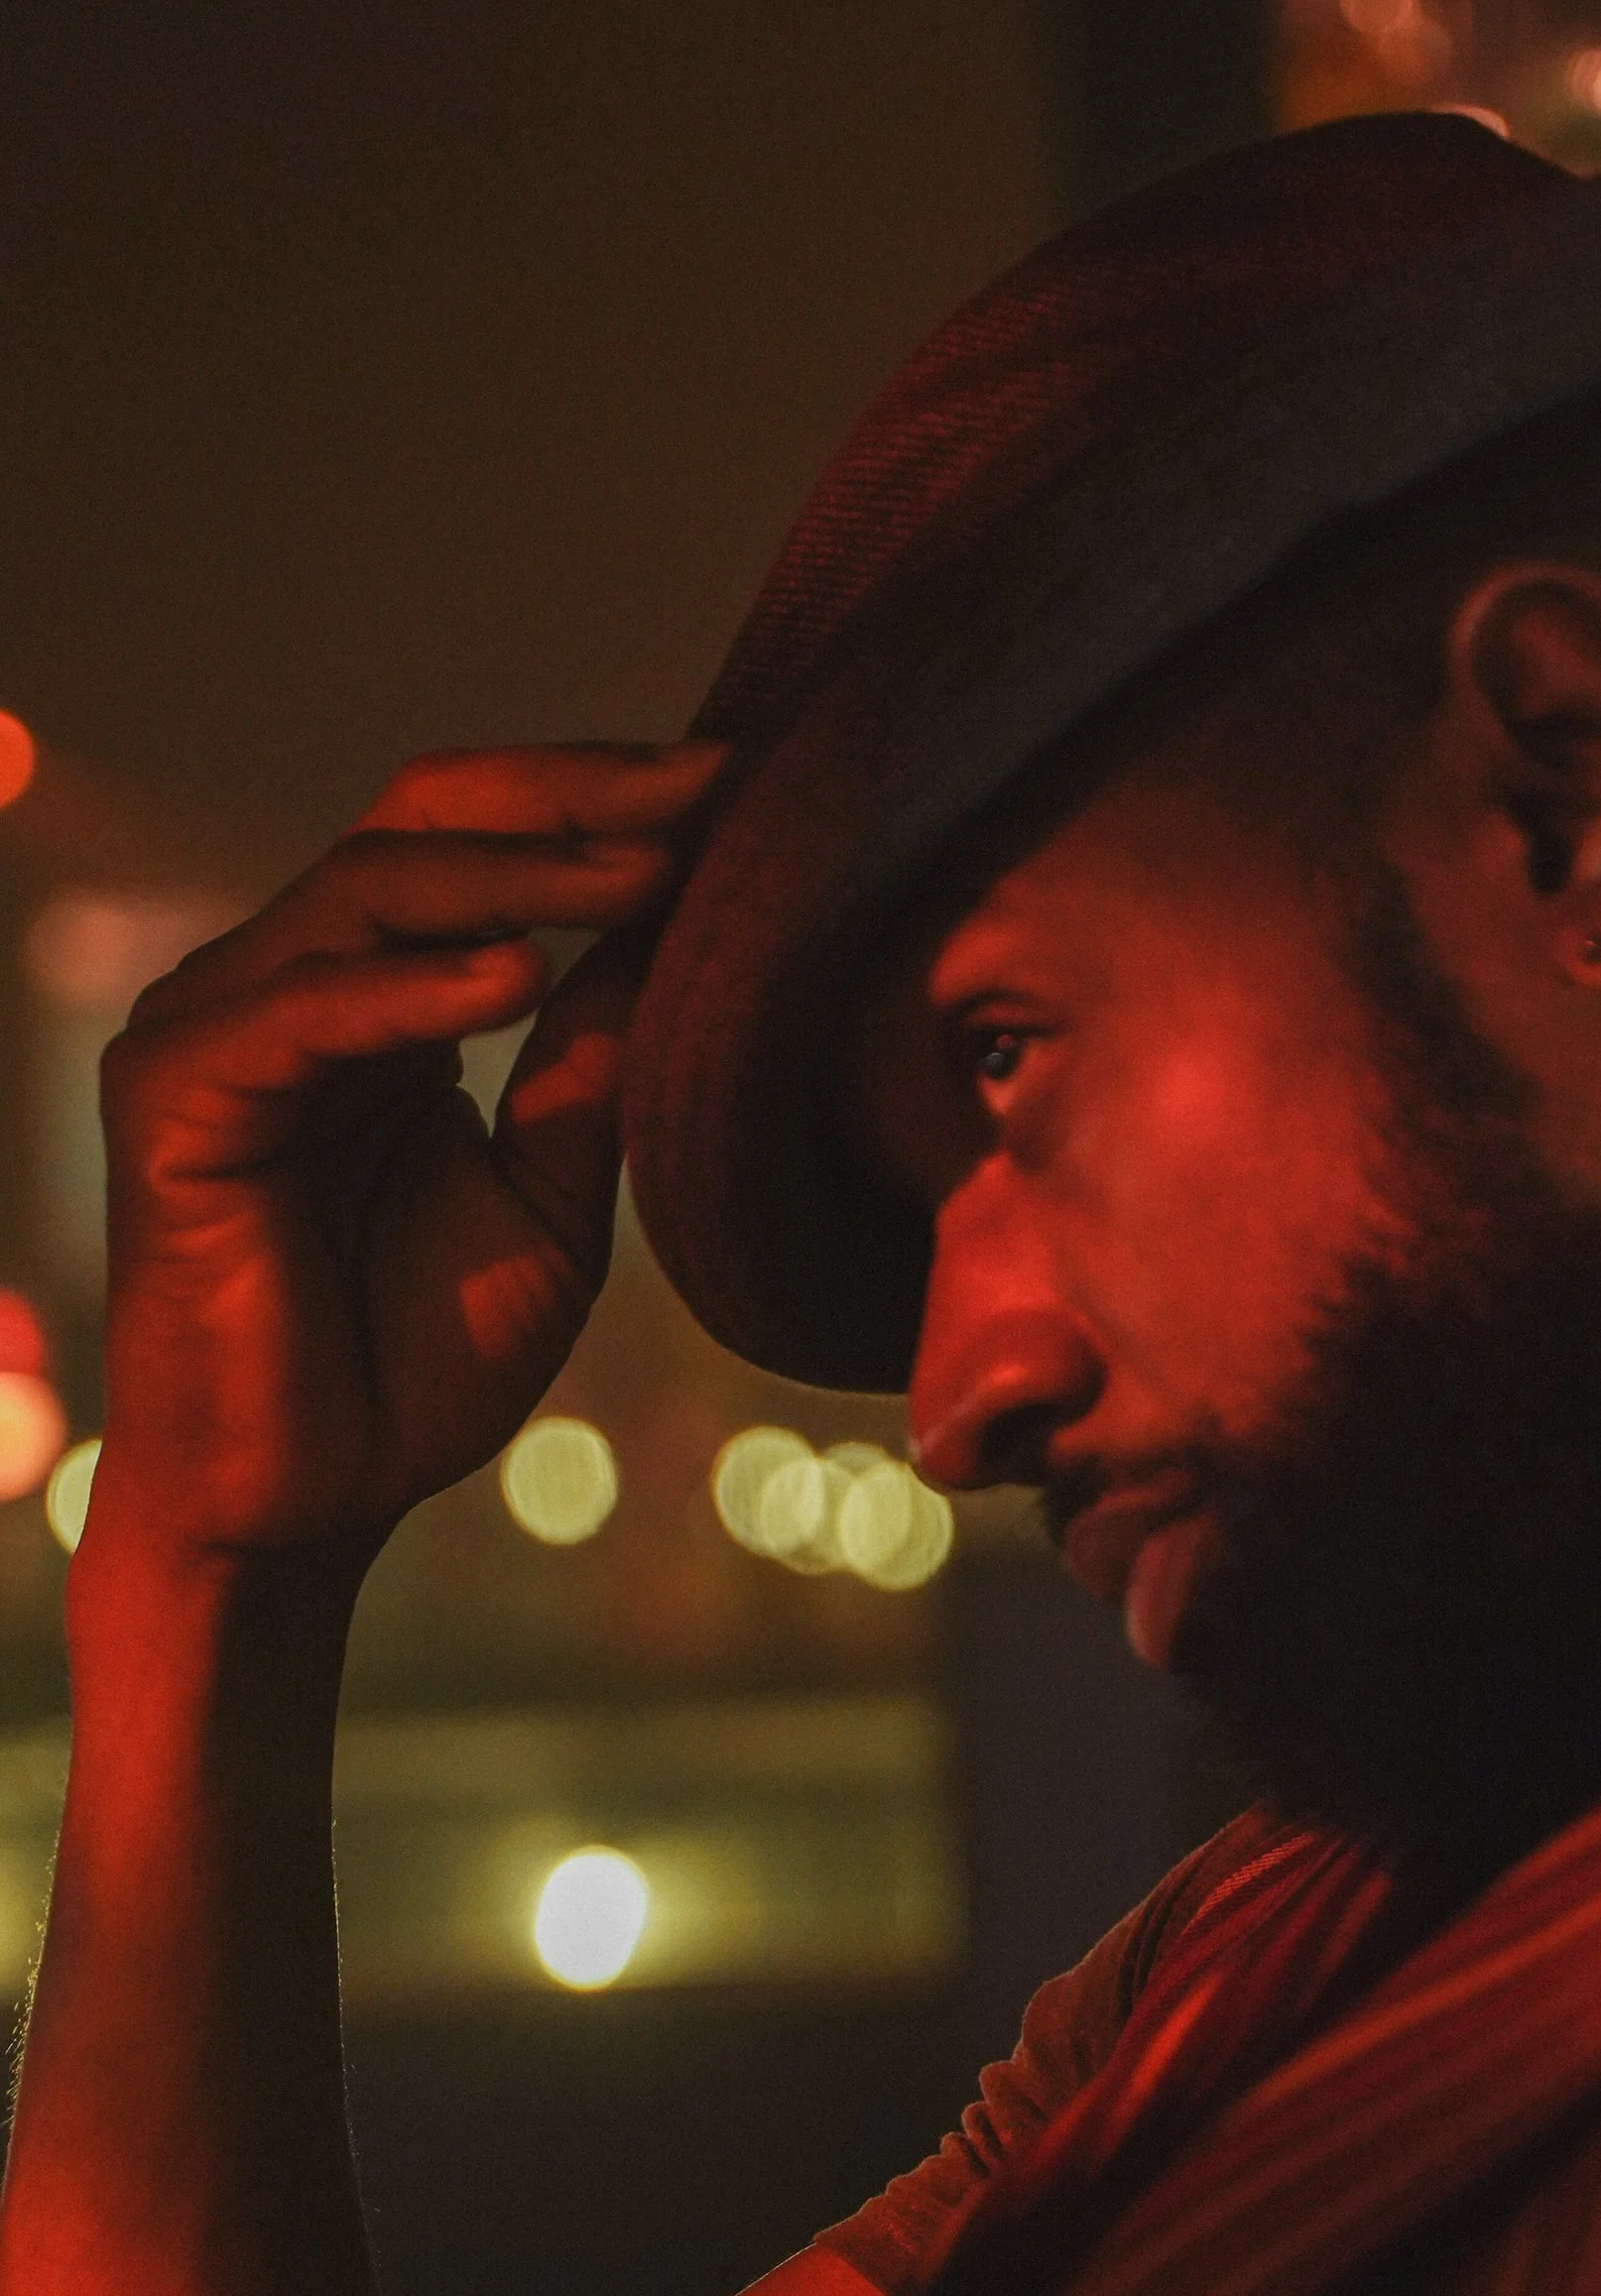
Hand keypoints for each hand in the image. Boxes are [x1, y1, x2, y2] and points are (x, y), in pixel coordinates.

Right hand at [93, 740, 724, 1567]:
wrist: (301, 1505)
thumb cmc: (413, 1368)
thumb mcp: (547, 1200)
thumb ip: (588, 1070)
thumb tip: (679, 932)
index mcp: (372, 1000)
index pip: (473, 843)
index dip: (598, 804)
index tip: (734, 792)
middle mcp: (285, 985)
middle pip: (420, 824)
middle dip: (573, 798)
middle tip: (707, 789)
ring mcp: (218, 1028)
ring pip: (365, 890)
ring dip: (517, 875)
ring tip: (649, 874)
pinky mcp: (170, 1096)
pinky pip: (298, 1010)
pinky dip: (409, 989)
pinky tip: (518, 978)